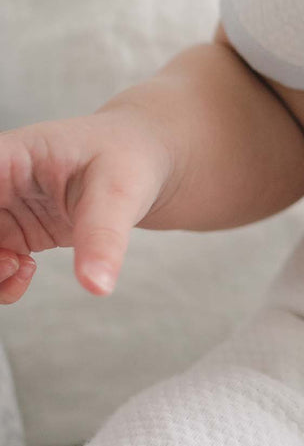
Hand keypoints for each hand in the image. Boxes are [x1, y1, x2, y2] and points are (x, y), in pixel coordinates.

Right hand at [0, 110, 174, 303]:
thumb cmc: (129, 159)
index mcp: (4, 159)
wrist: (146, 162)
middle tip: (10, 264)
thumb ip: (103, 237)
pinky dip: (0, 280)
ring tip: (20, 270)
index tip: (3, 249)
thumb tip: (96, 286)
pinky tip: (24, 274)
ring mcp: (1, 211)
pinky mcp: (15, 234)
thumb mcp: (119, 193)